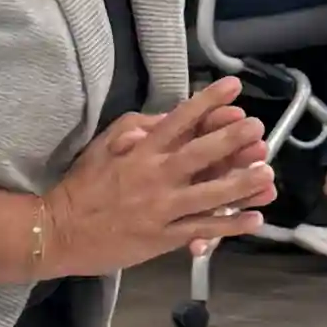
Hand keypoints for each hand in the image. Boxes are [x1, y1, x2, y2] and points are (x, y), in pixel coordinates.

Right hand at [40, 92, 276, 280]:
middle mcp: (155, 176)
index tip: (234, 88)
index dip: (208, 102)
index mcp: (140, 150)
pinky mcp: (163, 237)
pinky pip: (202, 229)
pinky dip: (228, 225)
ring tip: (268, 174)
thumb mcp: (103, 146)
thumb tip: (164, 118)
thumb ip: (136, 129)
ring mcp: (161, 208)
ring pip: (209, 194)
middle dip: (232, 139)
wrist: (58, 231)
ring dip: (241, 184)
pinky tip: (254, 219)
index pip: (179, 120)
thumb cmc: (82, 186)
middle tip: (258, 129)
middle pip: (200, 154)